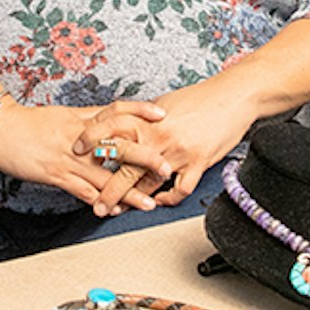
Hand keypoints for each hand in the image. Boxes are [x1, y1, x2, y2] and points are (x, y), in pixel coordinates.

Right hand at [0, 100, 165, 218]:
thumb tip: (113, 121)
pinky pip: (81, 191)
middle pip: (117, 146)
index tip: (162, 114)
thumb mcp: (63, 115)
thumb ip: (89, 120)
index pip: (116, 111)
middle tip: (166, 167)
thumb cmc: (30, 122)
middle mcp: (79, 138)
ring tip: (150, 202)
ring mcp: (68, 158)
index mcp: (82, 120)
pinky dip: (98, 202)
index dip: (139, 111)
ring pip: (104, 175)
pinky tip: (112, 211)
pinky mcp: (56, 174)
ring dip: (128, 191)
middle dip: (144, 158)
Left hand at [84, 77, 257, 204]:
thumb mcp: (164, 103)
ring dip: (133, 201)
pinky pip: (179, 188)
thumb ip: (143, 118)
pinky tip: (161, 202)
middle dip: (107, 189)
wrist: (234, 97)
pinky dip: (169, 199)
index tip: (76, 151)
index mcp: (146, 118)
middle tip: (96, 203)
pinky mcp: (197, 163)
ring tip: (121, 211)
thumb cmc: (201, 98)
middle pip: (124, 166)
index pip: (109, 129)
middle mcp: (158, 136)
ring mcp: (177, 152)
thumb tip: (125, 125)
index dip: (90, 140)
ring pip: (148, 183)